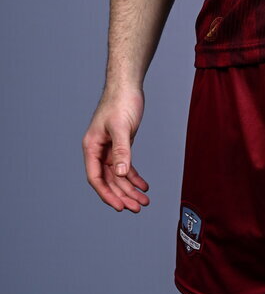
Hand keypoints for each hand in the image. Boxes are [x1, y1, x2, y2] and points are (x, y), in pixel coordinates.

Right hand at [82, 86, 149, 212]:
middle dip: (123, 195)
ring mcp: (109, 149)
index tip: (121, 207)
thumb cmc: (121, 101)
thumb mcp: (122, 126)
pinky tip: (144, 185)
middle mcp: (98, 150)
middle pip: (109, 180)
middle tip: (138, 208)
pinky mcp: (121, 145)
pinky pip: (126, 166)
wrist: (127, 85)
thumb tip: (121, 173)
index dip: (107, 194)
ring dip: (130, 189)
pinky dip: (134, 176)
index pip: (96, 178)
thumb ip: (121, 150)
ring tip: (144, 201)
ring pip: (119, 175)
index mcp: (92, 147)